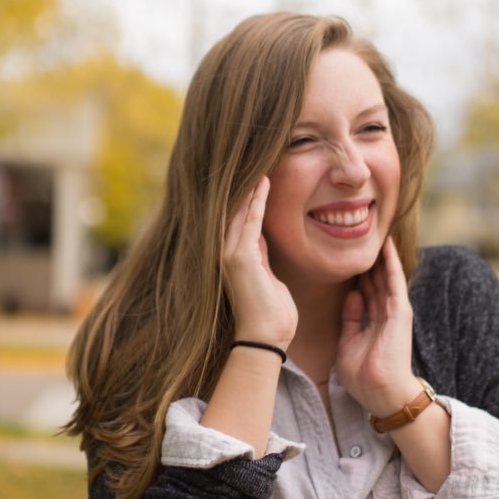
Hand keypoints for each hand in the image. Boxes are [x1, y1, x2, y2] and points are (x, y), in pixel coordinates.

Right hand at [222, 177, 297, 347]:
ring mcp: (230, 255)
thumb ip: (261, 257)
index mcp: (234, 259)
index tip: (258, 175)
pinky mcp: (240, 258)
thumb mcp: (267, 278)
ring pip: (239, 211)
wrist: (266, 339)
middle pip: (234, 211)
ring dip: (250, 188)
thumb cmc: (271, 315)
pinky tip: (263, 183)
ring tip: (259, 163)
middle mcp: (226, 254)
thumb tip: (261, 238)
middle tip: (256, 159)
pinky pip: (250, 221)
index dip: (248, 197)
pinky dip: (257, 201)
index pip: (240, 220)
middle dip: (245, 186)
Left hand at [336, 236, 419, 415]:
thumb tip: (351, 295)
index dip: (356, 272)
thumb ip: (350, 320)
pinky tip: (386, 244)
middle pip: (375, 279)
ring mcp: (394, 311)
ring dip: (380, 254)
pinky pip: (395, 281)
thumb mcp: (348, 344)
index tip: (345, 253)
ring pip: (385, 275)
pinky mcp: (401, 311)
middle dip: (368, 258)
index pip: (364, 290)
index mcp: (373, 321)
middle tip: (360, 233)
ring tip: (375, 229)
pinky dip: (391, 262)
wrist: (381, 393)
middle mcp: (385, 313)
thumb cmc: (364, 376)